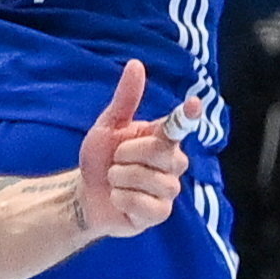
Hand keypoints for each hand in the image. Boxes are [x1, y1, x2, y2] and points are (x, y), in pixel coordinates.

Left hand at [75, 59, 192, 236]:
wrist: (85, 193)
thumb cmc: (101, 158)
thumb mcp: (107, 127)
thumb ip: (125, 99)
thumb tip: (135, 64)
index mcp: (162, 140)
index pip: (180, 126)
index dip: (189, 115)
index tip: (194, 103)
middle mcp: (172, 164)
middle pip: (163, 154)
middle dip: (128, 155)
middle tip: (116, 159)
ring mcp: (168, 190)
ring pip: (150, 180)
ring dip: (121, 178)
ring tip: (116, 180)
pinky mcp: (159, 214)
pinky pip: (143, 204)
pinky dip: (121, 199)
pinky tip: (118, 198)